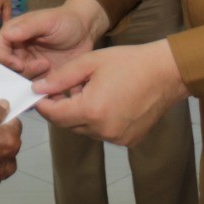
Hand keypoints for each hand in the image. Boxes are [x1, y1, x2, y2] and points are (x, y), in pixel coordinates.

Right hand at [0, 0, 104, 79]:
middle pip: (5, 70)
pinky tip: (53, 81)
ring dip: (32, 79)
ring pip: (19, 81)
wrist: (86, 31)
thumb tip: (8, 34)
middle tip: (42, 65)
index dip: (4, 60)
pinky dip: (40, 89)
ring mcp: (29, 65)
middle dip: (19, 73)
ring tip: (49, 66)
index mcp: (14, 34)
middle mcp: (17, 51)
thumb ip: (28, 26)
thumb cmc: (66, 20)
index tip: (19, 65)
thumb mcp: (47, 20)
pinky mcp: (41, 77)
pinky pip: (33, 89)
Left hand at [34, 41, 188, 146]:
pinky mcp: (129, 141)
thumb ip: (61, 78)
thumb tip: (37, 89)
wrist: (166, 72)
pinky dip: (99, 121)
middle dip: (63, 108)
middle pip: (69, 124)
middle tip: (65, 88)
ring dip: (81, 115)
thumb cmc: (129, 62)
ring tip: (91, 91)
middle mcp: (103, 130)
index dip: (43, 106)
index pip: (55, 115)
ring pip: (86, 130)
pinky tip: (108, 102)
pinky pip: (104, 133)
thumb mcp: (90, 62)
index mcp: (91, 110)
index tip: (38, 95)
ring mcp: (117, 138)